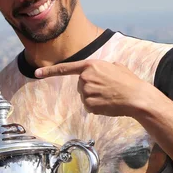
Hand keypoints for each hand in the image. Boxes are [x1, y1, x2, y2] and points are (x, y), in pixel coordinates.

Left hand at [35, 60, 154, 116]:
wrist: (136, 97)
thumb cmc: (129, 81)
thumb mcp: (116, 66)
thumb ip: (102, 67)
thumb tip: (101, 72)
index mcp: (91, 65)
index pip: (66, 68)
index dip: (49, 71)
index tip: (36, 73)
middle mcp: (85, 78)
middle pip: (80, 85)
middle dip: (91, 87)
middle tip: (108, 88)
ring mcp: (86, 92)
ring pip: (85, 96)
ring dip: (95, 97)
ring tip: (110, 96)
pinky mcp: (89, 105)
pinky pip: (89, 106)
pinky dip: (97, 106)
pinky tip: (108, 104)